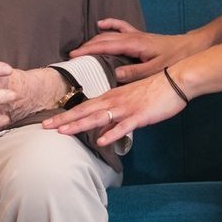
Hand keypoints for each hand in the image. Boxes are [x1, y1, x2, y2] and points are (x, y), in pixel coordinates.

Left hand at [41, 73, 187, 145]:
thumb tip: (102, 127)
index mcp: (111, 96)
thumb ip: (115, 113)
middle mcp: (114, 101)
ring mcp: (126, 108)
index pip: (84, 106)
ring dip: (80, 125)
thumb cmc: (154, 90)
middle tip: (45, 127)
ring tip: (64, 132)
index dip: (66, 115)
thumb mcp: (130, 100)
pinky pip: (124, 126)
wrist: (175, 81)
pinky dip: (112, 133)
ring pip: (99, 117)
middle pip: (85, 111)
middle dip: (64, 120)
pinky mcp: (140, 116)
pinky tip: (101, 141)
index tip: (49, 121)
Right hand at [70, 18, 209, 81]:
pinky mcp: (140, 36)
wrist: (192, 47)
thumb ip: (134, 72)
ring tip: (82, 47)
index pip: (105, 45)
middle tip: (72, 56)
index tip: (73, 56)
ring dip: (95, 39)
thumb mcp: (155, 69)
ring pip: (110, 33)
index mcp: (134, 44)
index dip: (88, 50)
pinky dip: (110, 25)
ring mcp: (136, 34)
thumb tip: (114, 75)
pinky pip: (121, 27)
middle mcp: (132, 36)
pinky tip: (101, 24)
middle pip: (104, 38)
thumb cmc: (175, 59)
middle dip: (87, 46)